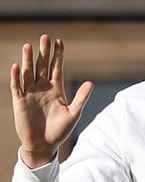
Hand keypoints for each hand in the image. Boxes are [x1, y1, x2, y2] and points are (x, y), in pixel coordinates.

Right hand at [10, 34, 92, 167]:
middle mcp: (42, 88)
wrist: (44, 145)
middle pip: (42, 66)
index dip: (58, 56)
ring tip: (28, 46)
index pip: (57, 68)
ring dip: (28, 60)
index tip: (60, 42)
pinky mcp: (20, 101)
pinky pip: (17, 87)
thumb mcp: (74, 113)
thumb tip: (91, 82)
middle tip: (45, 37)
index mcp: (56, 89)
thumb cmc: (60, 130)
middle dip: (43, 52)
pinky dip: (16, 77)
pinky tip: (17, 66)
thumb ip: (81, 98)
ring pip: (28, 73)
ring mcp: (30, 93)